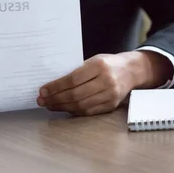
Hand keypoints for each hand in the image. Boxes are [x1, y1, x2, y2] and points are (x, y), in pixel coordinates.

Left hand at [37, 51, 171, 115]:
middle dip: (55, 99)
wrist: (131, 71)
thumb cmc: (107, 64)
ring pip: (81, 105)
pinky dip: (74, 111)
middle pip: (75, 94)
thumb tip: (52, 83)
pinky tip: (64, 108)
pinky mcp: (111, 106)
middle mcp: (106, 81)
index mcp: (99, 66)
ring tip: (50, 105)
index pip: (72, 79)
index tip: (43, 90)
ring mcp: (110, 95)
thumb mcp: (93, 60)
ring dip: (62, 107)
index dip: (56, 86)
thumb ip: (76, 70)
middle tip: (42, 100)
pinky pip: (89, 112)